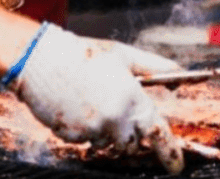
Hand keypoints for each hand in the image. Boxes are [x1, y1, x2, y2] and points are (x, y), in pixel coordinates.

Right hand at [6, 24, 184, 173]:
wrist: (40, 58)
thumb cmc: (83, 53)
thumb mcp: (123, 55)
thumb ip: (154, 66)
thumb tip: (178, 74)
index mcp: (131, 97)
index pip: (158, 133)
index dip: (170, 153)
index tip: (176, 166)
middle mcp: (114, 117)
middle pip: (130, 144)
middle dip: (126, 134)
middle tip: (113, 111)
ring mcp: (91, 129)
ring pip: (106, 143)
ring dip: (103, 130)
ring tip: (89, 102)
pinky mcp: (71, 135)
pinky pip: (84, 140)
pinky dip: (82, 129)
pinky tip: (74, 106)